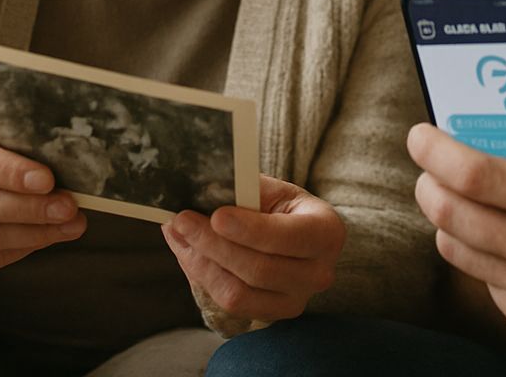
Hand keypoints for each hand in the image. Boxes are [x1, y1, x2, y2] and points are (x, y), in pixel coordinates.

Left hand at [163, 175, 345, 322]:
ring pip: (238, 292)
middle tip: (181, 220)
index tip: (215, 215)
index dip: (249, 229)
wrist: (297, 235)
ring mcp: (297, 301)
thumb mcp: (273, 190)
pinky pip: (231, 304)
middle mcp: (319, 273)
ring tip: (179, 234)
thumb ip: (243, 190)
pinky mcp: (272, 315)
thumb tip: (200, 191)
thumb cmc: (281, 207)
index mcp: (326, 232)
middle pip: (258, 269)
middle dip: (213, 244)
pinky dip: (204, 278)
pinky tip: (189, 253)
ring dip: (201, 263)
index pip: (287, 236)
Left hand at [406, 54, 505, 351]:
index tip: (420, 134)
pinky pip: (483, 281)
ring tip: (457, 193)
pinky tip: (497, 231)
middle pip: (452, 214)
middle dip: (427, 182)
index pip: (476, 175)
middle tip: (429, 162)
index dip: (435, 151)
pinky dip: (477, 252)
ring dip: (446, 216)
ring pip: (458, 249)